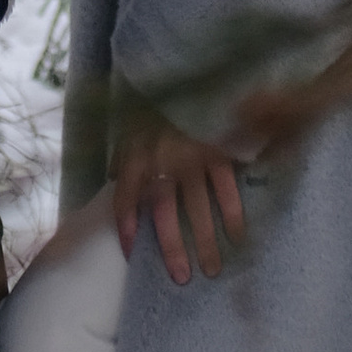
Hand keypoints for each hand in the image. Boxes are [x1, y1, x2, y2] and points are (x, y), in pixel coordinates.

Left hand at [114, 114, 247, 285]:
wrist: (187, 73)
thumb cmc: (158, 104)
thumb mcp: (133, 125)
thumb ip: (125, 155)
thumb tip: (115, 177)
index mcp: (137, 154)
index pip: (126, 198)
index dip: (126, 227)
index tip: (130, 254)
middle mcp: (162, 160)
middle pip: (165, 213)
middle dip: (173, 249)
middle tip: (181, 279)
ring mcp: (192, 158)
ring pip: (198, 209)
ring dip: (205, 242)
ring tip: (212, 270)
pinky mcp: (218, 152)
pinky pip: (226, 190)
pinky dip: (232, 215)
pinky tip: (236, 237)